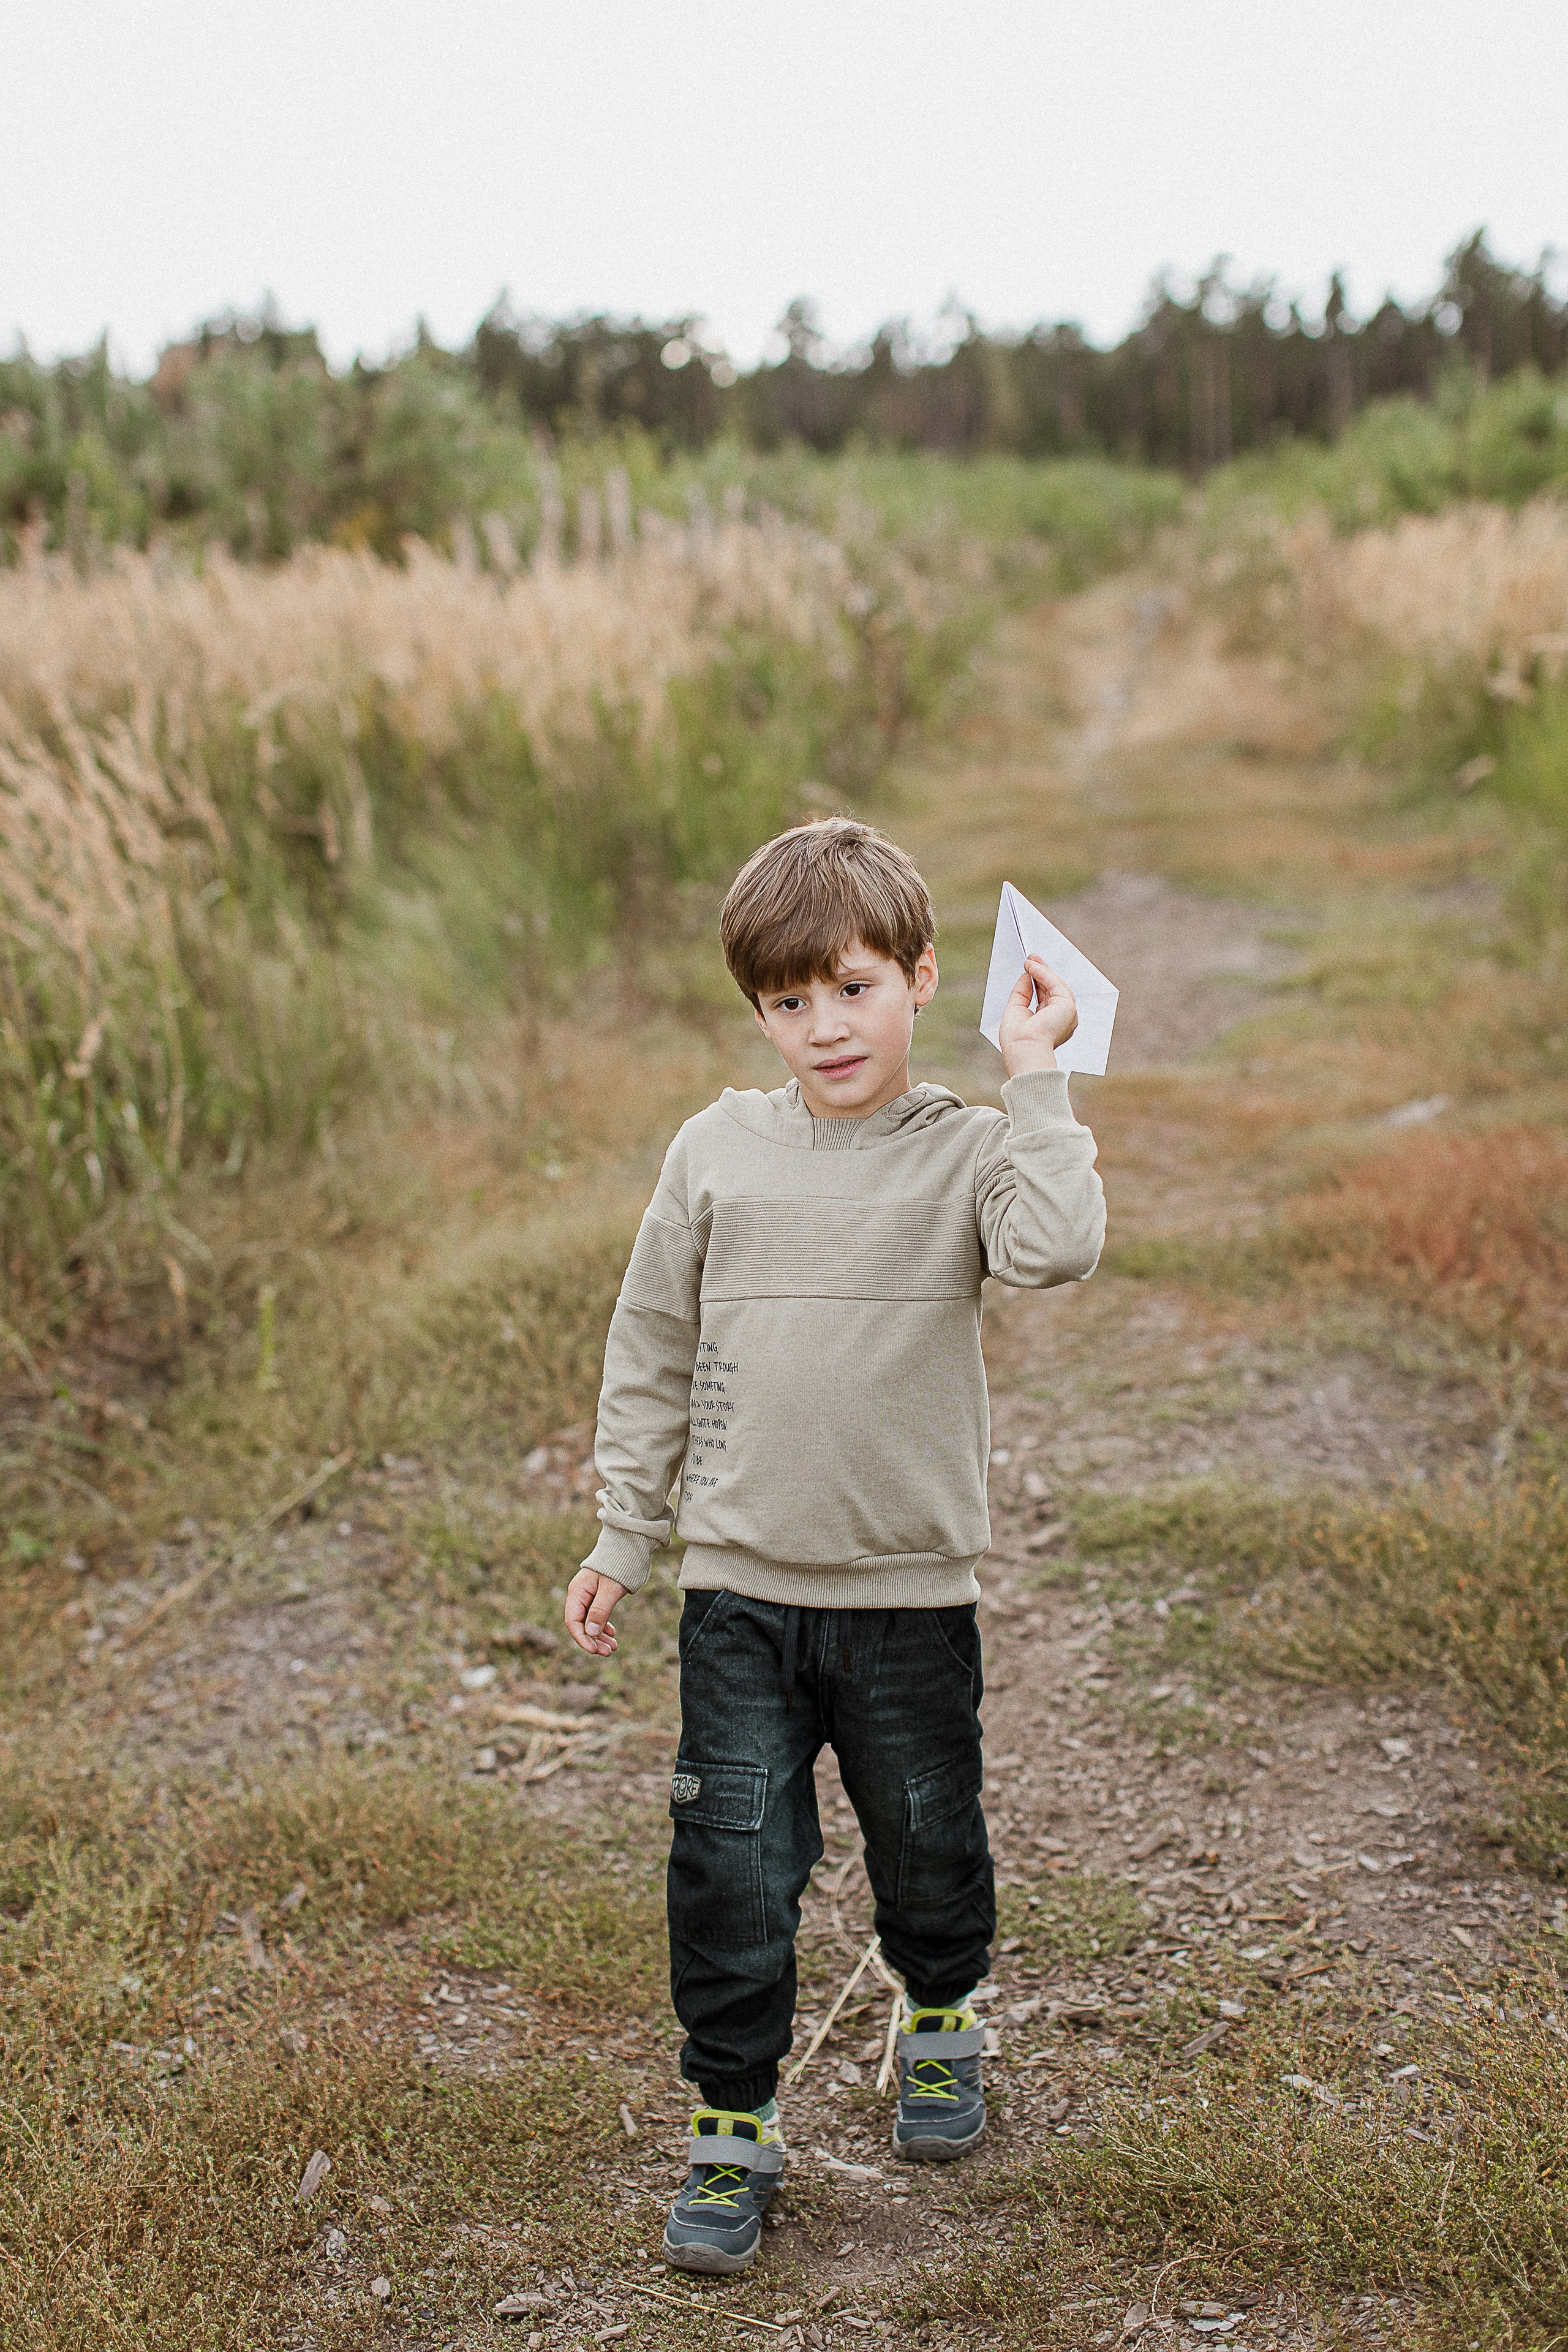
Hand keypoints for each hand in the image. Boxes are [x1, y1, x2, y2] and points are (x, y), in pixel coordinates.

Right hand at [565, 1568, 625, 1656]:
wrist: (629, 1547)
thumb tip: (590, 1633)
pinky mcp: (599, 1596)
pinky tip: (612, 1634)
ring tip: (613, 1648)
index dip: (582, 1638)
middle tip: (608, 1652)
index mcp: (577, 1592)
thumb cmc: (618, 1566)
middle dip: (593, 1640)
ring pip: (590, 1622)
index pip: (573, 1622)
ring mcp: (589, 1596)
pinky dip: (604, 1626)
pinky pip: (598, 1616)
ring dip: (600, 1636)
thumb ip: (600, 1610)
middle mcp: (580, 1595)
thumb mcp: (610, 1590)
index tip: (594, 1650)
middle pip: (581, 1624)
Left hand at [999, 954, 1077, 1075]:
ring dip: (1042, 970)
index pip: (1047, 997)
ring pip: (1057, 985)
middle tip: (1032, 958)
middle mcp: (1062, 1019)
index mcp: (1051, 1024)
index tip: (1030, 968)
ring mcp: (1068, 1013)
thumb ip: (1022, 992)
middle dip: (1042, 971)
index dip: (1039, 981)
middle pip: (1054, 989)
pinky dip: (1044, 973)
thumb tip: (1027, 974)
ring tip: (1030, 959)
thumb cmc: (1017, 1040)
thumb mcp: (1016, 1010)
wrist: (1023, 1050)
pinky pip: (1056, 984)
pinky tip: (1033, 967)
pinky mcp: (1067, 1007)